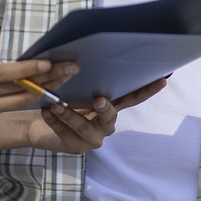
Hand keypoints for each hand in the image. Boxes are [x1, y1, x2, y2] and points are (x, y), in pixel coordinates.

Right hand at [0, 53, 77, 124]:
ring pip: (18, 101)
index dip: (27, 69)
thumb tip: (19, 64)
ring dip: (44, 90)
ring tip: (65, 76)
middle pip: (16, 90)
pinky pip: (9, 106)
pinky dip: (27, 96)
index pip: (2, 73)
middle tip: (71, 67)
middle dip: (47, 79)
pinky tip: (44, 88)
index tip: (49, 61)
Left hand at [24, 76, 166, 152]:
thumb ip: (85, 77)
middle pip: (111, 116)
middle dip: (105, 108)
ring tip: (56, 104)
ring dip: (70, 115)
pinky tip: (46, 111)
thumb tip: (87, 54)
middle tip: (97, 99)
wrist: (37, 121)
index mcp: (111, 106)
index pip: (132, 97)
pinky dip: (55, 122)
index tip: (162, 79)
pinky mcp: (77, 147)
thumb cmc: (60, 99)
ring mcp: (93, 137)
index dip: (147, 90)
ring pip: (85, 127)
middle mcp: (106, 123)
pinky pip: (67, 134)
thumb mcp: (74, 87)